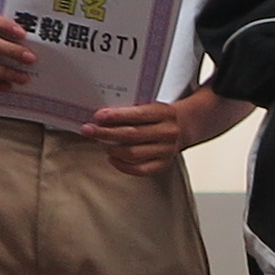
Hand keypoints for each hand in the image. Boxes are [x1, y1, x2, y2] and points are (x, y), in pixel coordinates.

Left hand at [81, 87, 244, 177]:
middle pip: (131, 135)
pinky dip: (123, 165)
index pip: (137, 115)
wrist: (186, 126)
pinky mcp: (164, 164)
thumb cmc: (162, 115)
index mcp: (163, 113)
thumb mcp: (151, 105)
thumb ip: (132, 111)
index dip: (116, 116)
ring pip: (134, 153)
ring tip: (101, 142)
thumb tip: (101, 117)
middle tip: (88, 130)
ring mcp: (166, 150)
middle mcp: (167, 132)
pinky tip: (112, 158)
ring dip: (112, 149)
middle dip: (106, 133)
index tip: (98, 116)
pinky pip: (141, 169)